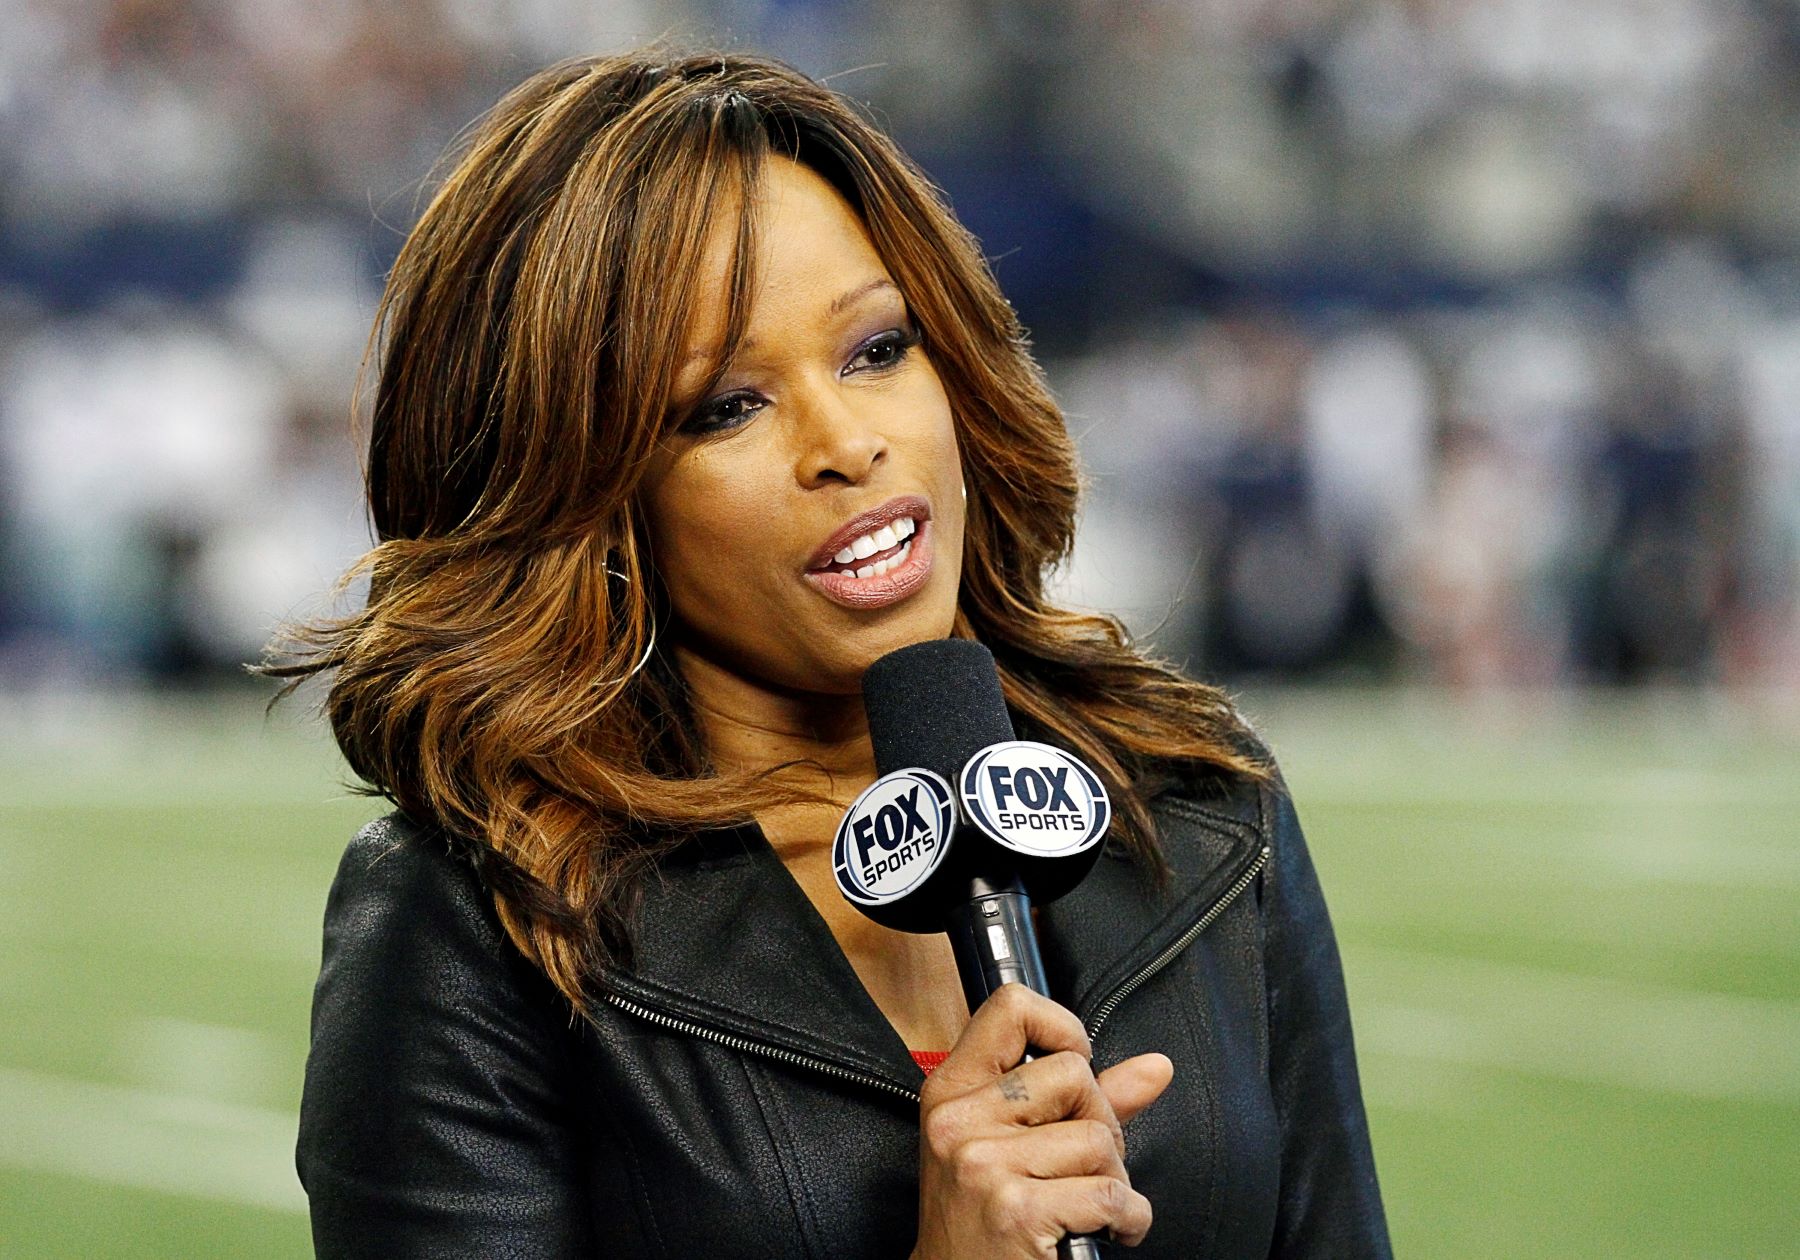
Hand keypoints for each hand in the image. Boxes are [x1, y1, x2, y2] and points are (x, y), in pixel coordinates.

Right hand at [910, 983, 1174, 1259]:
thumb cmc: (983, 1219)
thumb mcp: (1009, 1146)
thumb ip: (1083, 1101)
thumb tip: (1156, 1067)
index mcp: (952, 1090)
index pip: (1010, 1008)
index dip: (1061, 1027)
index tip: (1076, 1063)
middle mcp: (959, 1120)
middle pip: (1073, 1074)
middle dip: (1101, 1122)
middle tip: (1086, 1163)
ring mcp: (983, 1165)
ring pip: (1097, 1138)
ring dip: (1115, 1178)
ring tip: (1092, 1203)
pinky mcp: (1016, 1212)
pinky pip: (1109, 1192)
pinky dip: (1128, 1217)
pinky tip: (1109, 1229)